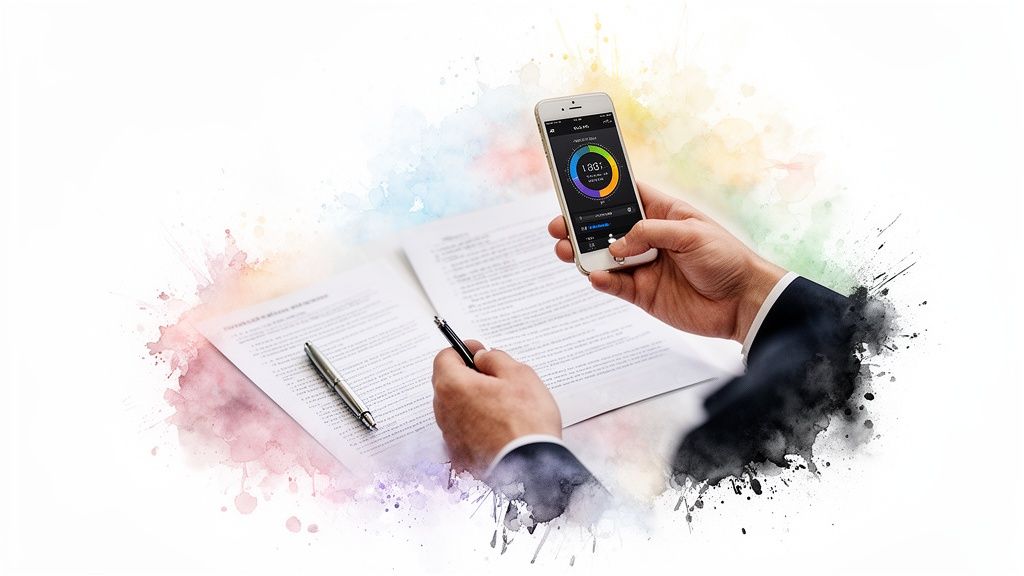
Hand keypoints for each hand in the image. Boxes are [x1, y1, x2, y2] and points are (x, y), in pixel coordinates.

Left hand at [432, 340, 561, 473]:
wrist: (531, 468)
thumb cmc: (526, 422)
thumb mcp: (519, 374)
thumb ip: (495, 359)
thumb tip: (482, 358)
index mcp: (453, 386)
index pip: (444, 357)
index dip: (463, 350)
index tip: (479, 350)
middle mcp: (444, 411)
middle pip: (447, 382)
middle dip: (467, 374)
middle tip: (494, 375)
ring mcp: (450, 435)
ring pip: (455, 407)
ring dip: (471, 399)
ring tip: (501, 402)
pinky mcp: (459, 454)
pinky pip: (463, 429)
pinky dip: (475, 422)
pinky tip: (498, 425)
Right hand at [549, 183, 785, 342]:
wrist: (742, 303)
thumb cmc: (727, 259)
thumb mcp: (691, 234)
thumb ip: (651, 233)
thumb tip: (619, 244)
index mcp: (663, 214)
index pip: (627, 196)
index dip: (603, 191)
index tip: (577, 188)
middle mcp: (649, 238)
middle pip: (607, 228)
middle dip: (581, 226)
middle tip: (560, 226)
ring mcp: (644, 266)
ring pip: (605, 257)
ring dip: (584, 253)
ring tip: (566, 250)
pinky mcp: (643, 293)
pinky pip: (615, 285)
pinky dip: (602, 280)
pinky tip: (594, 275)